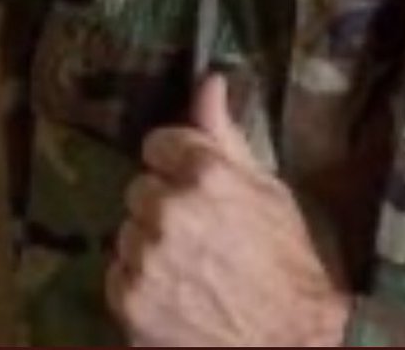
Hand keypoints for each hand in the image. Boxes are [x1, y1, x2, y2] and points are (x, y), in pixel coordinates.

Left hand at [107, 74, 350, 346]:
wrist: (287, 336)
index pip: (158, 143)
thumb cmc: (285, 255)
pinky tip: (174, 287)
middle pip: (140, 188)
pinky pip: (117, 273)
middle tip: (197, 226)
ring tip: (187, 261)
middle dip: (163, 201)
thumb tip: (208, 80)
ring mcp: (145, 259)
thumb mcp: (264, 186)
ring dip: (149, 240)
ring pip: (126, 231)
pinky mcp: (129, 302)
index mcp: (206, 173)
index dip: (178, 160)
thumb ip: (224, 133)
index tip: (195, 180)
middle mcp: (168, 210)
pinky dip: (139, 278)